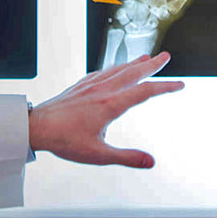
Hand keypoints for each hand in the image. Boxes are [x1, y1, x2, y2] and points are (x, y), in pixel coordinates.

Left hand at [28, 52, 183, 168]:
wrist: (37, 127)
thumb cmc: (64, 140)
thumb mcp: (98, 155)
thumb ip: (126, 157)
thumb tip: (151, 161)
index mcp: (110, 104)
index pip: (144, 92)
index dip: (165, 87)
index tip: (179, 84)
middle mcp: (102, 90)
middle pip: (133, 72)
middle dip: (152, 64)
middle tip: (166, 56)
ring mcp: (90, 85)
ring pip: (117, 69)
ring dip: (134, 63)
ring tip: (145, 57)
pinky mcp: (80, 86)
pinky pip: (102, 71)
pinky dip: (115, 67)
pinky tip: (115, 69)